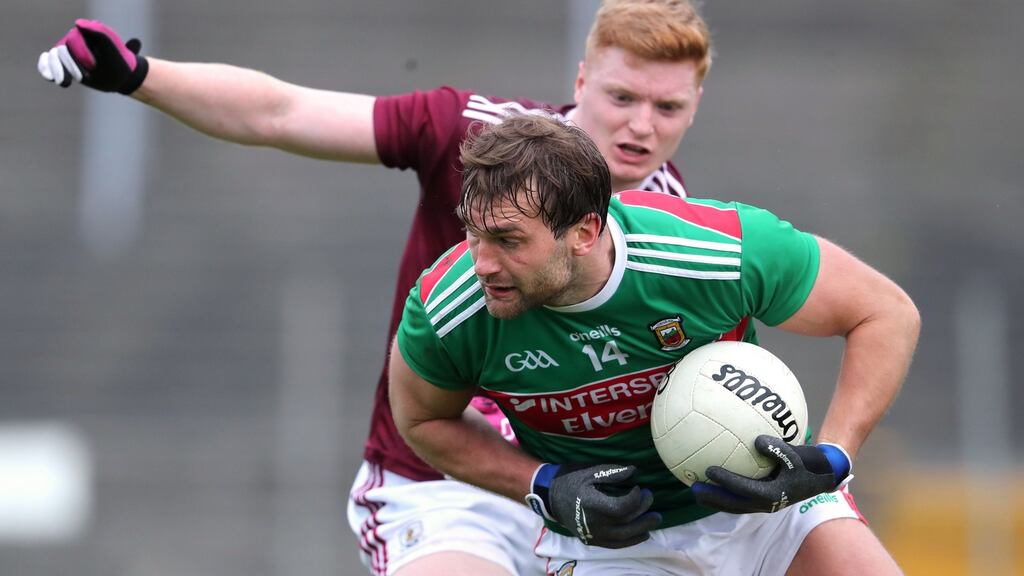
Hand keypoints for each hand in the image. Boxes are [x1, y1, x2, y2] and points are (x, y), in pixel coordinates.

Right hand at [38, 19, 148, 93]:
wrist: (121, 78)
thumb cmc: (119, 65)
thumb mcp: (113, 52)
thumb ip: (100, 34)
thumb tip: (77, 23)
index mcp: (87, 33)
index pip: (72, 41)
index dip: (78, 56)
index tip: (90, 69)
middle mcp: (75, 39)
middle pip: (60, 50)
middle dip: (68, 65)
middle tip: (82, 78)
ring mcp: (68, 50)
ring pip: (52, 56)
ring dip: (56, 69)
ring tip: (65, 83)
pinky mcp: (63, 62)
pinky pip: (47, 62)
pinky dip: (46, 68)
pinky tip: (51, 78)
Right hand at [526, 463, 661, 548]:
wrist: (549, 496)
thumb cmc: (570, 479)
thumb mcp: (589, 471)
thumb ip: (613, 472)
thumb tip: (635, 471)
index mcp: (592, 504)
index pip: (621, 507)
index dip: (635, 498)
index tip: (638, 487)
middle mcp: (593, 523)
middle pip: (626, 523)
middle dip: (643, 511)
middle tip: (651, 497)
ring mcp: (593, 534)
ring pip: (624, 537)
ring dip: (642, 528)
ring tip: (655, 519)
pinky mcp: (592, 540)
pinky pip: (615, 545)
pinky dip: (631, 541)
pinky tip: (643, 534)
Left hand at [691, 435, 852, 513]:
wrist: (820, 478)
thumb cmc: (808, 464)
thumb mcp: (797, 455)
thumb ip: (778, 449)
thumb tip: (757, 440)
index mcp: (773, 495)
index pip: (744, 489)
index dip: (726, 481)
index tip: (709, 470)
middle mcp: (766, 503)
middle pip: (733, 504)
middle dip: (713, 498)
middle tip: (694, 488)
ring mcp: (763, 504)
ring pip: (734, 506)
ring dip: (714, 500)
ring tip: (696, 490)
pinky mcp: (762, 501)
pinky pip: (739, 499)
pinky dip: (724, 494)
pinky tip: (712, 483)